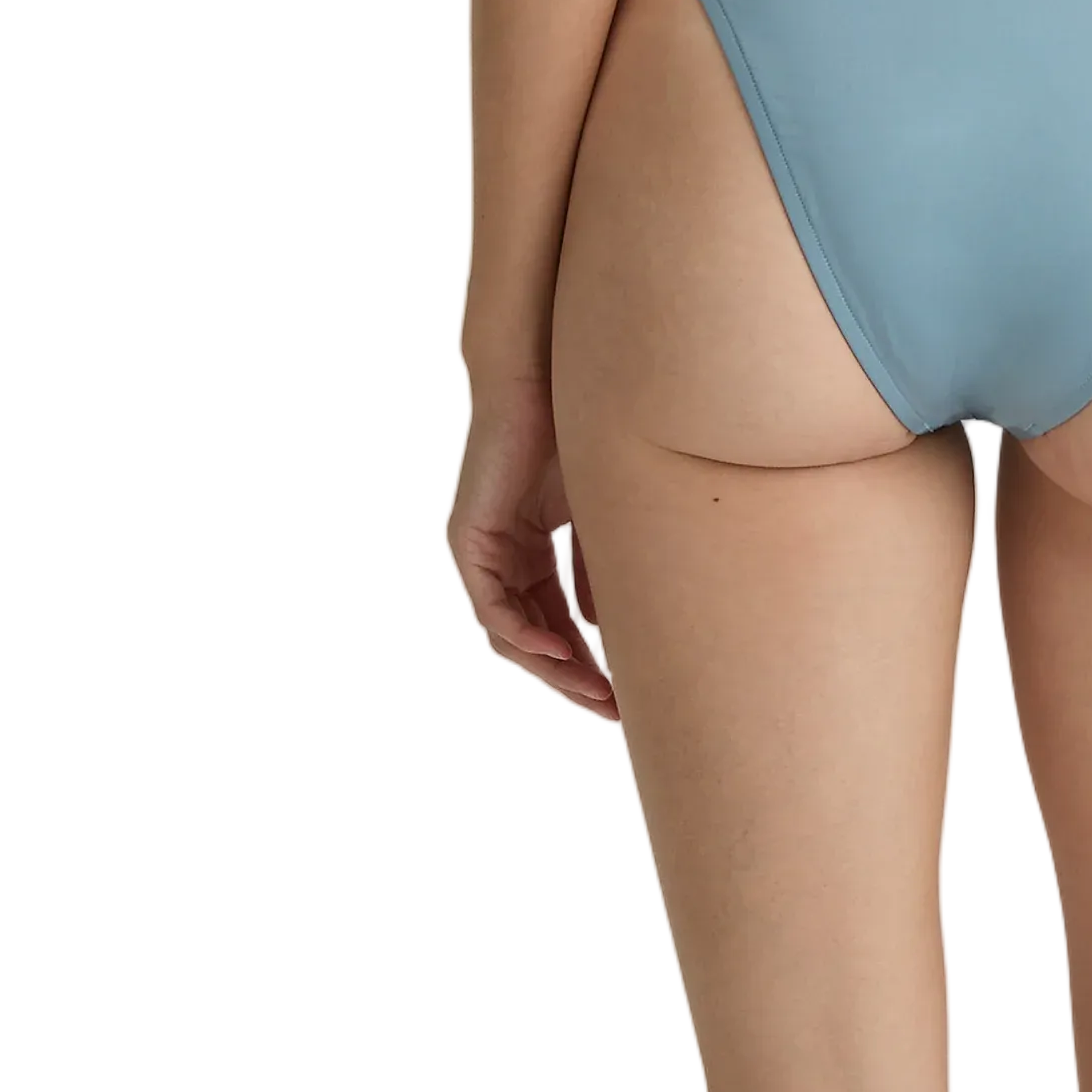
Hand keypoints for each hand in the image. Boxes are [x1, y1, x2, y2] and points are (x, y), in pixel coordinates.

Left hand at [448, 374, 615, 716]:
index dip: (588, 664)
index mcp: (529, 552)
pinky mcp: (469, 540)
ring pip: (510, 634)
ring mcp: (481, 551)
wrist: (544, 380)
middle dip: (574, 680)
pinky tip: (564, 656)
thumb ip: (594, 573)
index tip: (622, 696)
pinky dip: (527, 637)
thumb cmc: (575, 434)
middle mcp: (500, 557)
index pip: (555, 625)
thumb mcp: (597, 520)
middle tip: (613, 710)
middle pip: (532, 640)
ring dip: (553, 670)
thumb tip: (602, 629)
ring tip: (596, 694)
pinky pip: (493, 608)